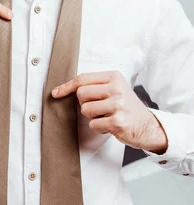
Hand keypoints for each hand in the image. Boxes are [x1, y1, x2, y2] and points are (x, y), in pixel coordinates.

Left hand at [51, 70, 167, 152]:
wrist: (148, 125)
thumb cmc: (126, 107)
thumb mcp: (115, 88)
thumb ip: (95, 85)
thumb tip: (63, 89)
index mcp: (114, 77)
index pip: (82, 79)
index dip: (66, 87)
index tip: (56, 93)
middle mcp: (116, 89)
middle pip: (81, 94)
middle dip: (85, 104)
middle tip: (99, 108)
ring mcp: (118, 105)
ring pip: (85, 110)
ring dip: (92, 117)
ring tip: (107, 116)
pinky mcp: (117, 122)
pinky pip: (93, 125)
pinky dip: (99, 128)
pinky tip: (111, 126)